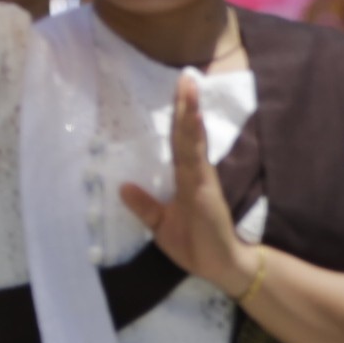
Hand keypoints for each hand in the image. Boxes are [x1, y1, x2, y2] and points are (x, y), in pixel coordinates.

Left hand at [116, 73, 258, 303]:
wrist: (221, 266)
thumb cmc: (195, 246)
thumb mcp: (159, 225)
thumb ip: (145, 206)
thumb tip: (123, 187)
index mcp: (184, 179)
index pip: (179, 142)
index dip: (178, 117)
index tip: (178, 91)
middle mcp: (194, 173)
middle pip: (187, 133)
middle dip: (185, 104)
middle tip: (185, 76)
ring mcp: (200, 179)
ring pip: (192, 140)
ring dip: (189, 112)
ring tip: (189, 86)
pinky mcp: (205, 189)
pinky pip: (197, 159)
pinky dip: (195, 137)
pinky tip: (194, 119)